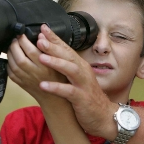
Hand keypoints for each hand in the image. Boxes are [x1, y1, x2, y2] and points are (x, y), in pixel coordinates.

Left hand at [7, 33, 66, 104]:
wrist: (55, 98)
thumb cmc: (59, 77)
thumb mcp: (60, 61)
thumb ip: (51, 49)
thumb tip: (40, 36)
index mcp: (45, 66)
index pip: (31, 50)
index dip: (24, 40)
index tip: (22, 34)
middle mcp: (35, 73)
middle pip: (19, 57)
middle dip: (14, 45)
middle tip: (16, 38)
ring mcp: (26, 79)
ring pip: (13, 64)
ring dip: (10, 53)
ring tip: (12, 46)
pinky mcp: (21, 84)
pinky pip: (10, 72)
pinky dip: (8, 63)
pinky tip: (11, 57)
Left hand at [36, 24, 116, 138]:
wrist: (103, 115)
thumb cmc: (87, 96)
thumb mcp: (77, 78)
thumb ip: (66, 66)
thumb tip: (49, 54)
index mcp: (80, 65)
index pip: (67, 48)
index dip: (55, 38)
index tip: (43, 28)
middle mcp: (82, 72)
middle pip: (68, 55)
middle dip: (54, 46)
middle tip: (40, 39)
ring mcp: (83, 84)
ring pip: (70, 69)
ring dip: (56, 62)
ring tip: (41, 57)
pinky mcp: (82, 98)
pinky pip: (68, 91)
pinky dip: (56, 87)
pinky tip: (43, 85)